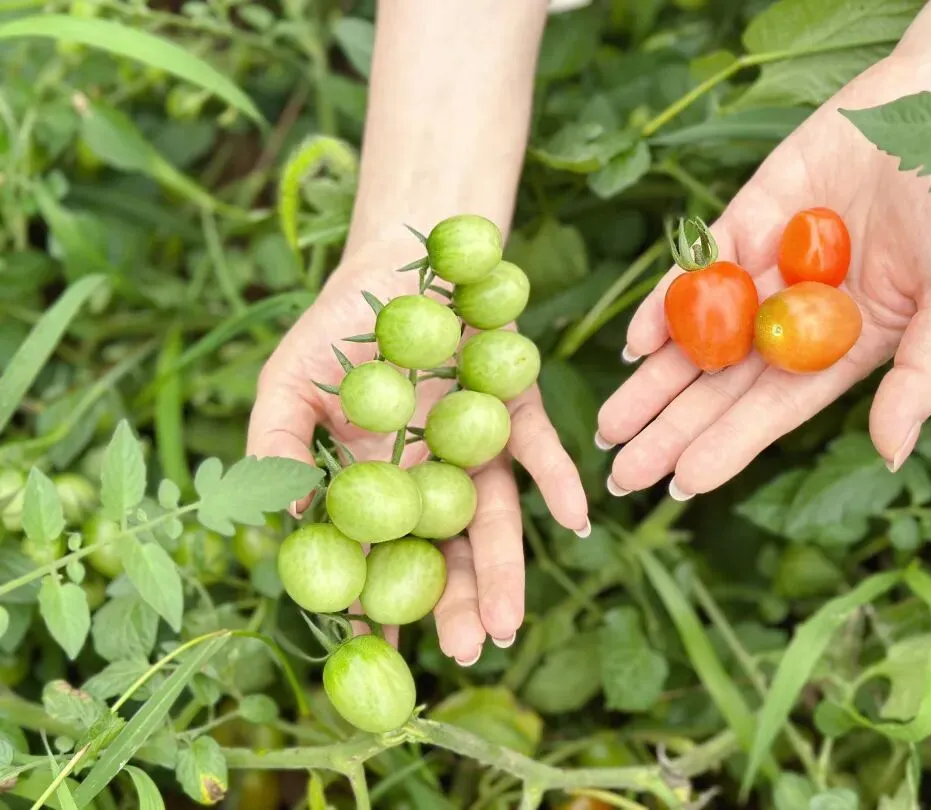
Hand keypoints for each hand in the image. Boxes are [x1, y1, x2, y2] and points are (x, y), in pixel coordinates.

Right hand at [248, 243, 588, 663]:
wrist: (396, 262)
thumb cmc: (335, 328)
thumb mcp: (288, 385)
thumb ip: (279, 447)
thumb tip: (293, 520)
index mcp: (375, 481)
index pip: (381, 555)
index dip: (383, 601)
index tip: (387, 651)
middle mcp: (432, 475)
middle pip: (446, 550)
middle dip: (457, 603)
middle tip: (469, 651)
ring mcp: (477, 447)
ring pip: (493, 517)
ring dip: (504, 569)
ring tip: (509, 625)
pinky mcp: (516, 408)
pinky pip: (539, 449)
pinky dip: (558, 481)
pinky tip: (575, 520)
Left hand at [597, 47, 930, 498]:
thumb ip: (921, 375)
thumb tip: (891, 454)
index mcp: (844, 346)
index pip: (775, 410)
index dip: (728, 447)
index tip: (682, 483)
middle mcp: (797, 317)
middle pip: (723, 385)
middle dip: (672, 429)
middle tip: (621, 472)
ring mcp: (768, 268)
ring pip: (698, 336)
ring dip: (653, 380)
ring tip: (610, 425)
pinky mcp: (747, 215)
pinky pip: (697, 268)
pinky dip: (664, 304)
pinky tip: (634, 343)